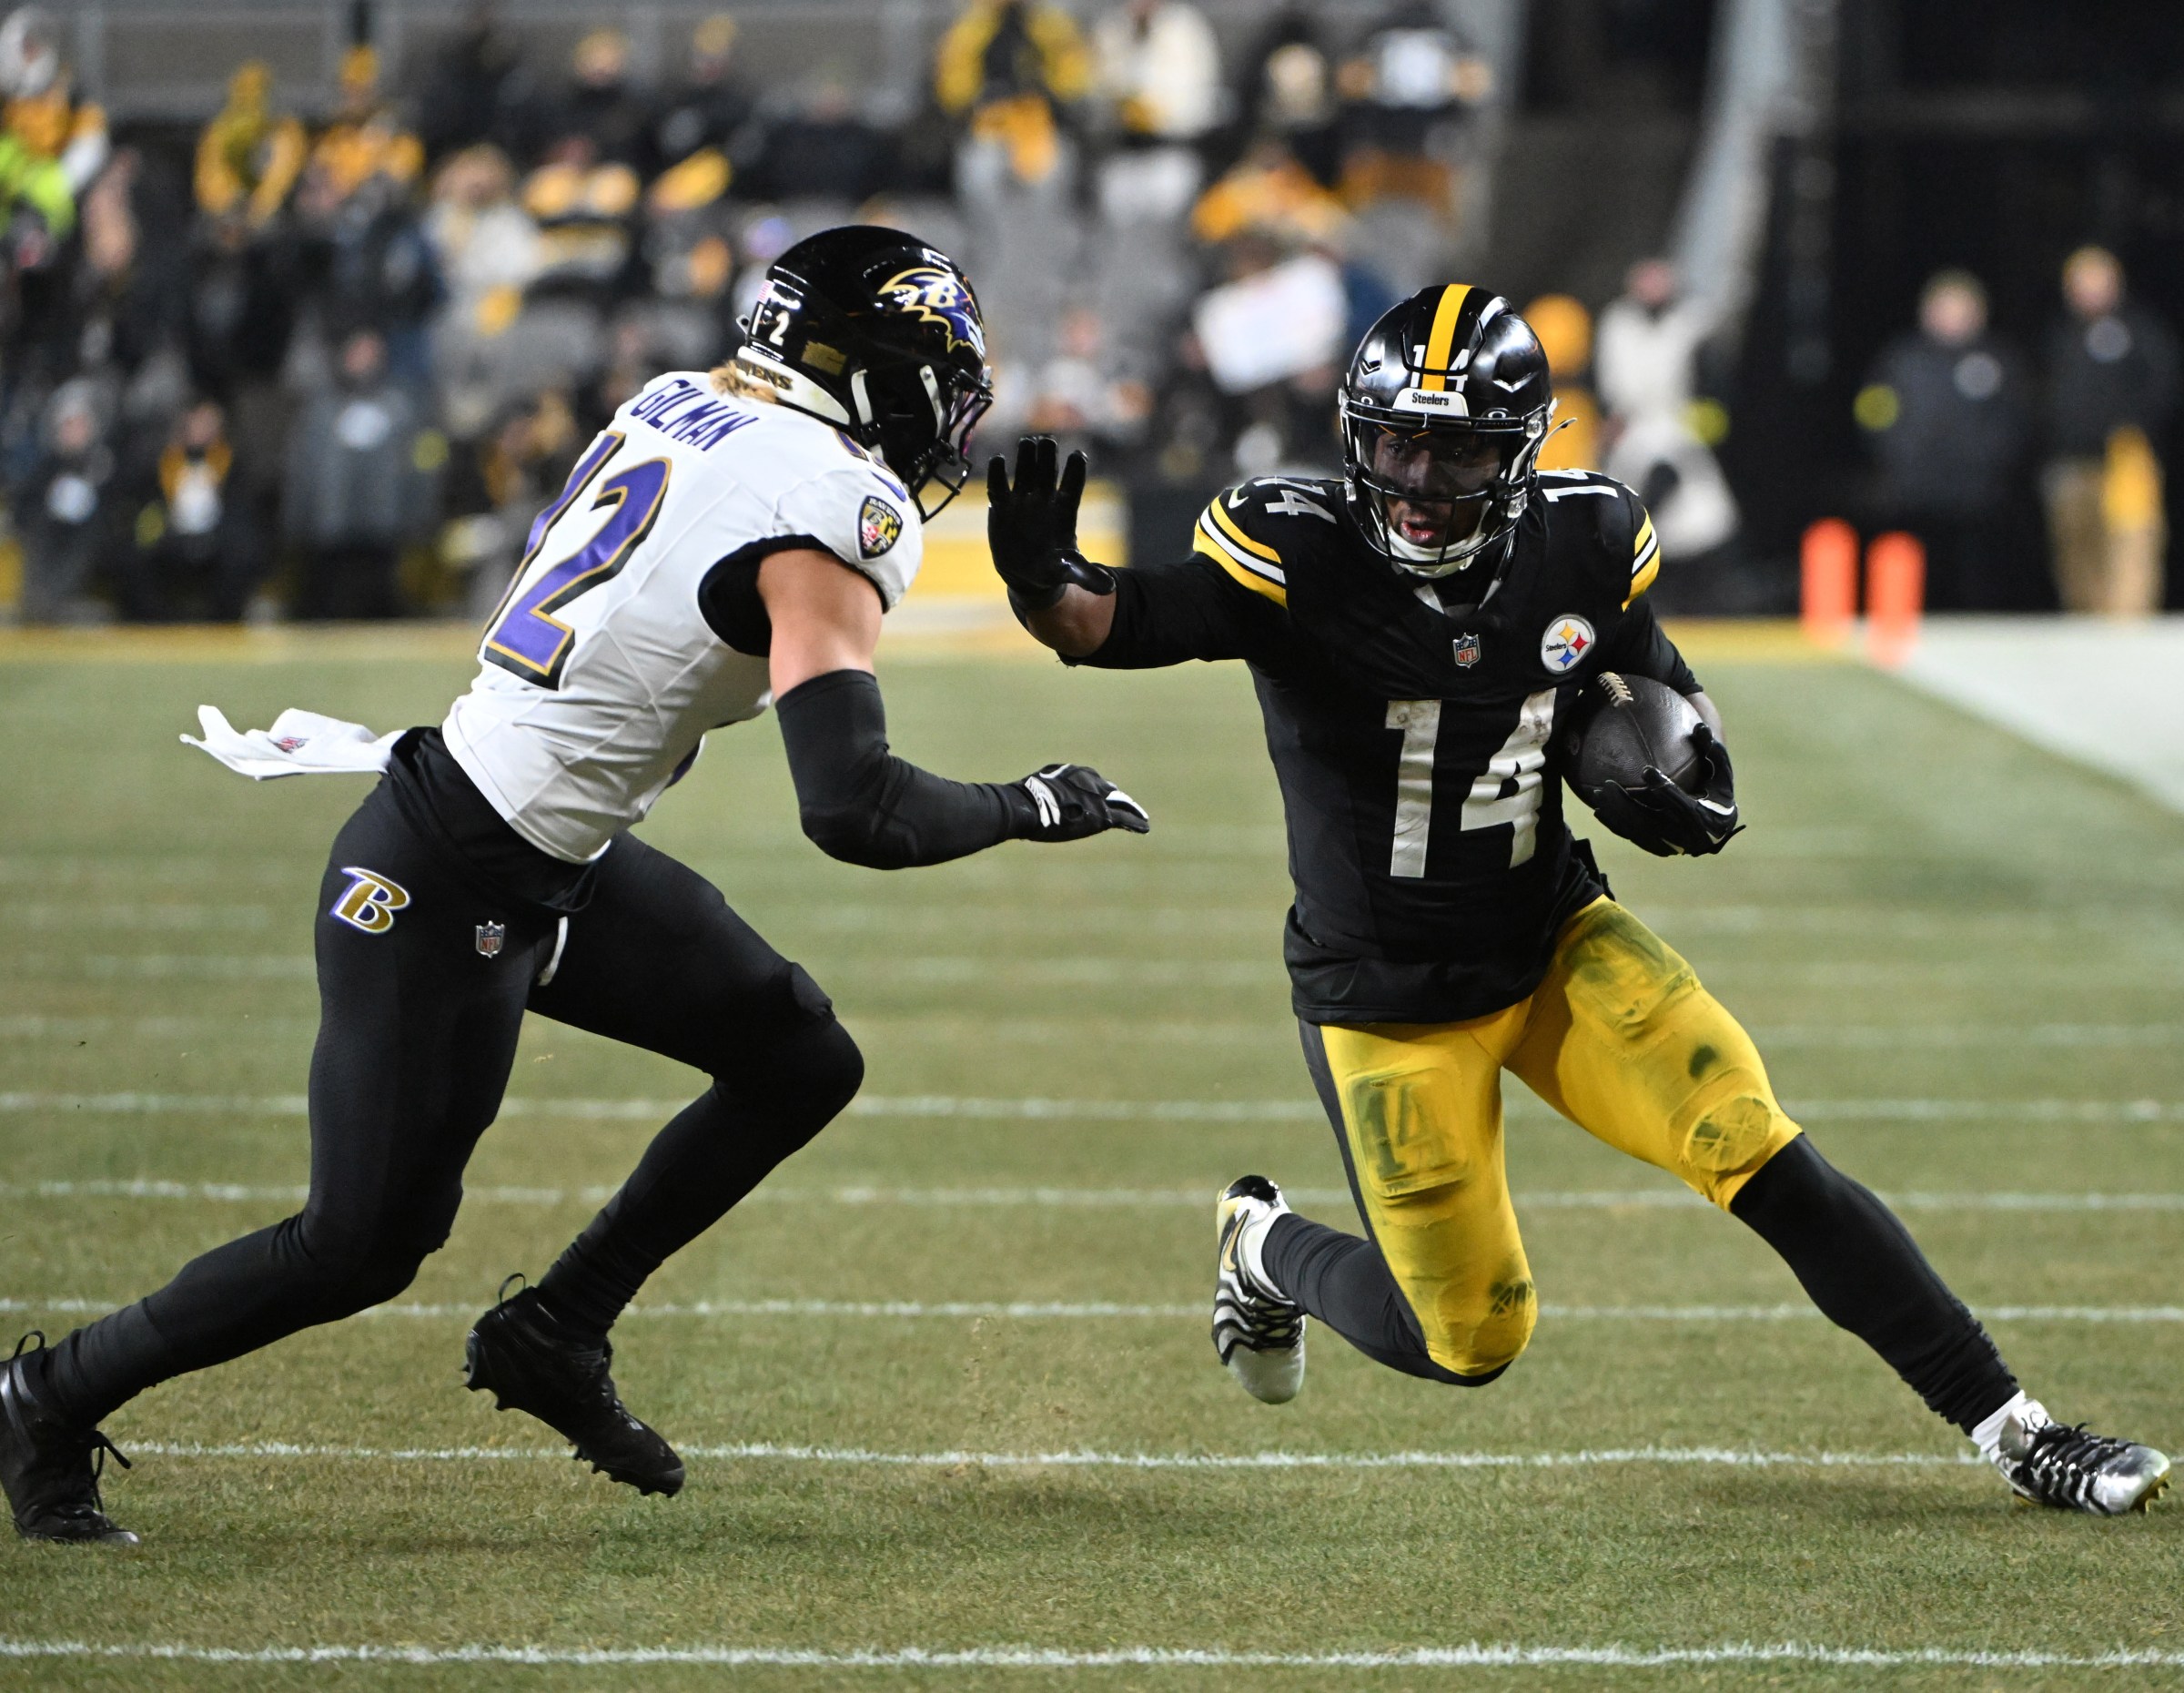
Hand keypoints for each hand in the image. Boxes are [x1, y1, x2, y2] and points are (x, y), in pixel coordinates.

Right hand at [987, 436, 1111, 608]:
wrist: (1025, 573)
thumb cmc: (1052, 568)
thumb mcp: (1069, 572)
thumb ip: (1087, 575)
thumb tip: (1109, 587)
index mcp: (1064, 511)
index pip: (1072, 487)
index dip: (1075, 472)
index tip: (1078, 455)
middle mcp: (1045, 500)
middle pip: (1048, 473)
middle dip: (1048, 457)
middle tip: (1047, 441)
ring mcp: (1023, 500)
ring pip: (1026, 473)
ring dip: (1026, 458)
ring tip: (1027, 442)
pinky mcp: (1003, 507)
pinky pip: (999, 487)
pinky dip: (998, 474)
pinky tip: (999, 460)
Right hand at [1013, 763, 1150, 841]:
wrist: (1029, 806)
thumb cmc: (1025, 800)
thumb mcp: (1037, 787)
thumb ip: (1047, 789)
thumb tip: (1038, 797)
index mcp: (1076, 773)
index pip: (1094, 782)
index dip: (1101, 791)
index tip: (1107, 796)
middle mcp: (1091, 782)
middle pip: (1110, 792)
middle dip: (1120, 800)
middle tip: (1128, 807)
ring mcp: (1098, 798)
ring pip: (1121, 804)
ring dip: (1133, 811)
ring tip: (1142, 819)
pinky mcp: (1102, 816)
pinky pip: (1125, 819)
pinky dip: (1136, 823)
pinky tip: (1144, 828)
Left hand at [1587, 724, 1741, 856]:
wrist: (1716, 828)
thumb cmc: (1717, 792)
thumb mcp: (1721, 772)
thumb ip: (1712, 751)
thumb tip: (1699, 727)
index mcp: (1705, 819)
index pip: (1682, 805)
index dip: (1664, 789)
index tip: (1646, 770)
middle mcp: (1686, 837)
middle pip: (1651, 822)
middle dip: (1626, 804)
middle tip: (1607, 784)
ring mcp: (1669, 845)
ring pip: (1637, 831)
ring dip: (1615, 813)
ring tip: (1596, 794)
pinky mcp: (1656, 847)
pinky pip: (1632, 836)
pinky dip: (1615, 824)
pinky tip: (1598, 810)